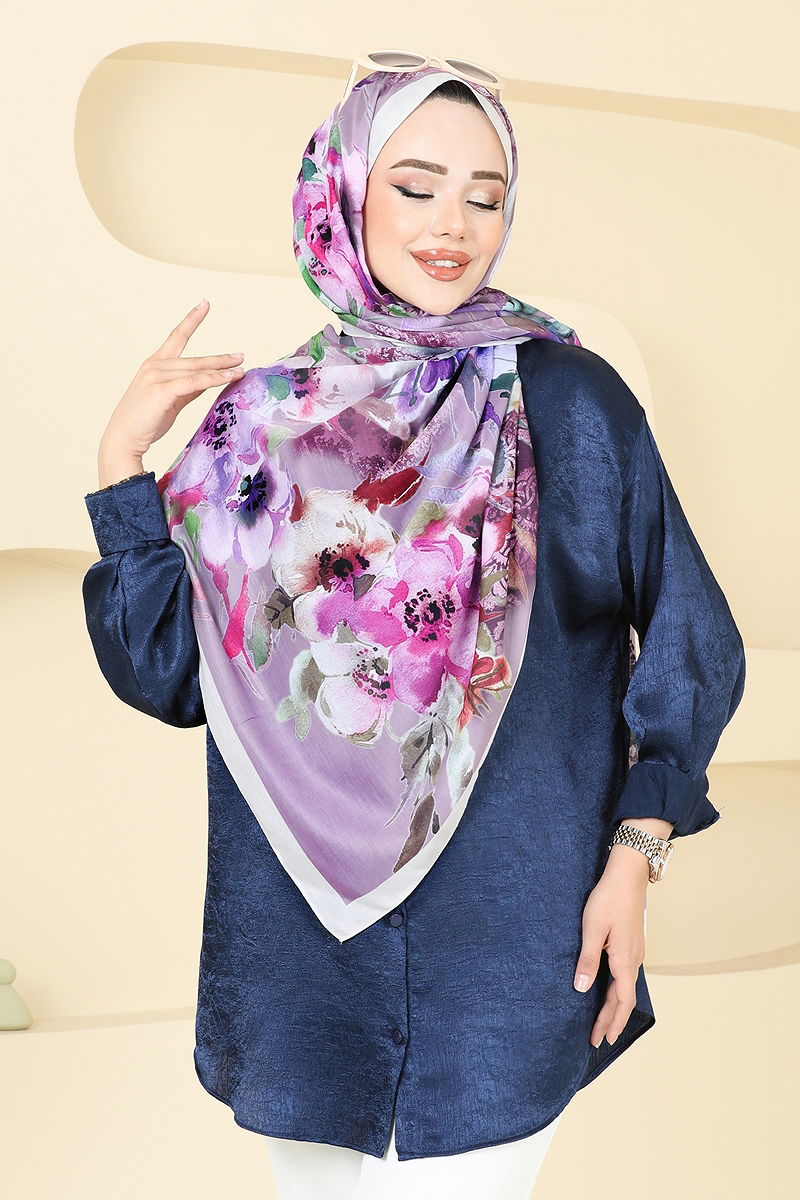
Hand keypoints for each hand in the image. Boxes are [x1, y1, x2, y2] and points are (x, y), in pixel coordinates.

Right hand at [97, 299, 245, 484]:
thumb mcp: (171, 400)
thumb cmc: (146, 421)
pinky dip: (213, 380)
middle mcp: (154, 365)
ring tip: (240, 370)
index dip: (192, 320)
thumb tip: (209, 380)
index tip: (205, 304)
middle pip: (194, 359)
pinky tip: (228, 378)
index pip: (176, 337)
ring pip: (197, 370)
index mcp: (154, 364)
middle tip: (241, 356)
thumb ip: (188, 388)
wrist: (124, 439)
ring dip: (221, 370)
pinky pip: (194, 382)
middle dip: (220, 359)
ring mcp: (156, 376)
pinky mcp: (161, 390)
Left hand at [573, 850, 648, 1047]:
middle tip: (598, 1039)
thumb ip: (587, 960)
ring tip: (602, 1021)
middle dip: (611, 1019)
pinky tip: (609, 989)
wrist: (628, 874)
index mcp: (625, 960)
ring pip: (625, 986)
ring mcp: (634, 951)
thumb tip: (582, 989)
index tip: (604, 1039)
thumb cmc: (608, 899)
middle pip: (624, 998)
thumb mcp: (593, 929)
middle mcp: (634, 959)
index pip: (622, 1001)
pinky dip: (618, 989)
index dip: (612, 1021)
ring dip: (615, 1006)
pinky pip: (625, 974)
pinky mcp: (631, 942)